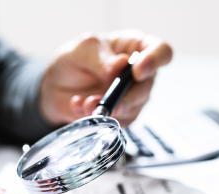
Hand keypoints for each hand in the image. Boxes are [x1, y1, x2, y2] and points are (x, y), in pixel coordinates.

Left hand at [39, 29, 172, 126]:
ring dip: (110, 108)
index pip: (161, 51)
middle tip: (110, 101)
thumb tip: (118, 68)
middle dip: (127, 96)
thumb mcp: (83, 48)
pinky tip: (81, 106)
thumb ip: (100, 57)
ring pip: (133, 107)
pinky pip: (118, 121)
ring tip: (87, 103)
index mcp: (137, 47)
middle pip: (147, 86)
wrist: (57, 85)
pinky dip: (98, 117)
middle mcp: (140, 73)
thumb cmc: (76, 59)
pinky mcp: (122, 115)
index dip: (155, 61)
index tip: (138, 71)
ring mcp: (133, 96)